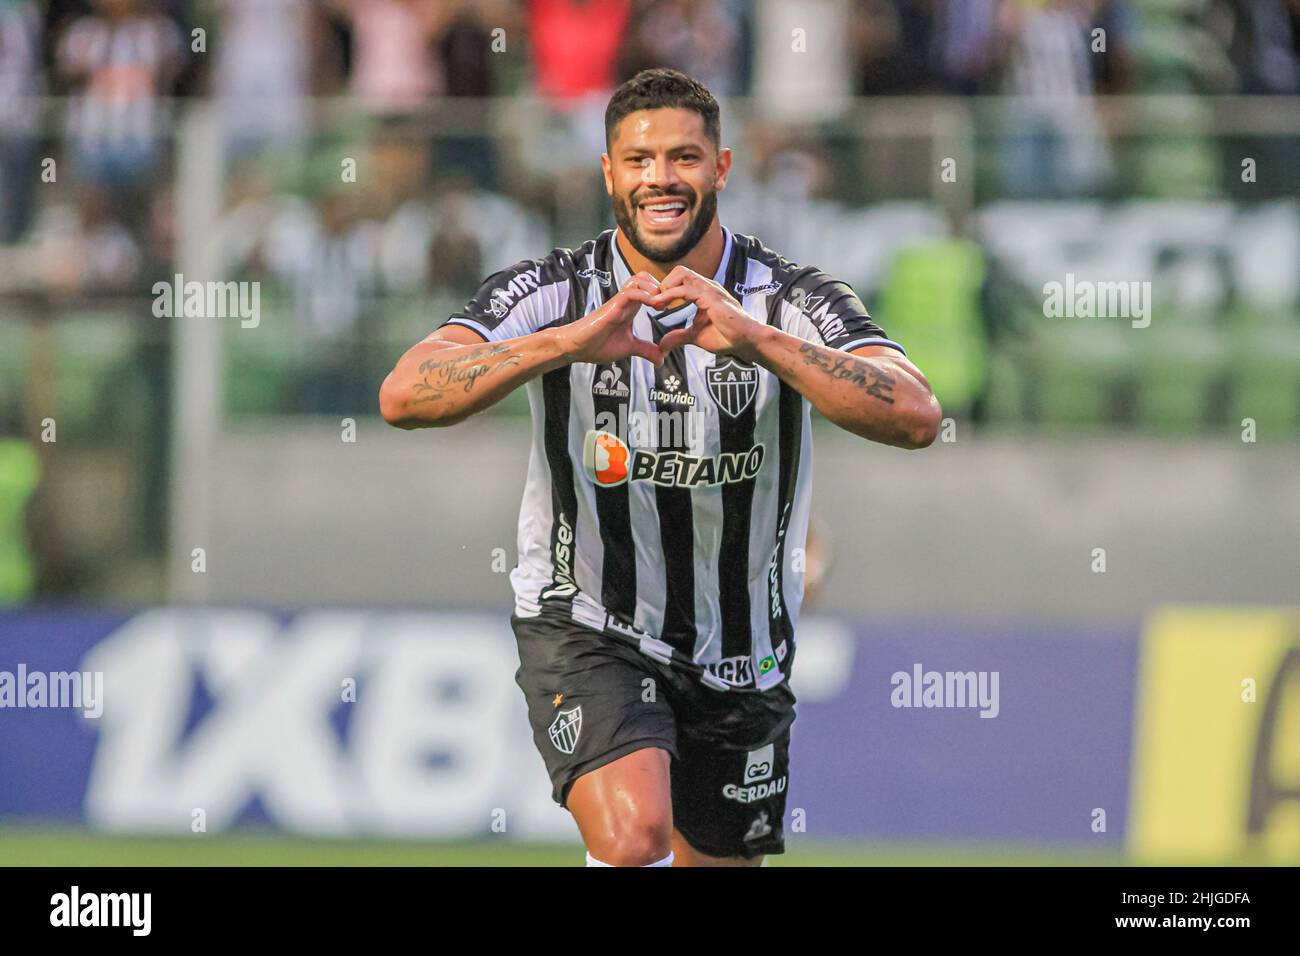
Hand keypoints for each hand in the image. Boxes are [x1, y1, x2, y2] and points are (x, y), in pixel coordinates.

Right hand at [559, 273, 664, 366]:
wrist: (577, 348)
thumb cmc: (597, 345)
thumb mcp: (629, 348)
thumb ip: (645, 350)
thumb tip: (661, 360)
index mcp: (631, 307)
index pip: (649, 288)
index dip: (664, 293)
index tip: (673, 307)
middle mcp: (626, 300)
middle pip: (645, 277)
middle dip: (661, 286)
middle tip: (669, 302)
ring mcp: (619, 301)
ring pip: (638, 279)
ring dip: (654, 288)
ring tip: (662, 304)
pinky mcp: (612, 306)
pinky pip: (630, 292)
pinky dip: (645, 296)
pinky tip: (653, 306)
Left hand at [650, 266, 764, 358]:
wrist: (747, 341)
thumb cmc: (728, 337)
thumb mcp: (696, 336)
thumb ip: (679, 337)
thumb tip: (662, 344)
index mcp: (704, 292)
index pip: (680, 280)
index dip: (665, 289)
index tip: (655, 305)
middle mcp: (707, 286)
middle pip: (679, 271)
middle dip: (663, 284)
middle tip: (654, 302)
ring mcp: (709, 289)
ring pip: (681, 274)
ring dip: (664, 287)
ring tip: (655, 303)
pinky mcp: (711, 297)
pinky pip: (685, 289)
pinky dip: (669, 295)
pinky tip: (660, 305)